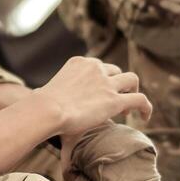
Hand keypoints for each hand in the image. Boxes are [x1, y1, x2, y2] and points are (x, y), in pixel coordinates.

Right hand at [34, 57, 151, 139]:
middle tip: (114, 102)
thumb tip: (33, 109)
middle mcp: (95, 68)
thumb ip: (48, 97)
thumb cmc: (41, 107)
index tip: (98, 94)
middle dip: (116, 84)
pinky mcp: (115, 101)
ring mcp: (106, 84)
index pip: (97, 66)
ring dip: (132, 91)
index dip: (101, 80)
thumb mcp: (46, 94)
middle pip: (115, 71)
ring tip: (129, 108)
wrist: (47, 110)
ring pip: (131, 80)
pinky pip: (139, 99)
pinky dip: (145, 107)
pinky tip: (145, 118)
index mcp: (79, 63)